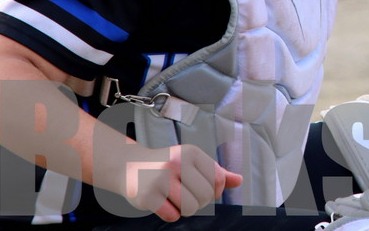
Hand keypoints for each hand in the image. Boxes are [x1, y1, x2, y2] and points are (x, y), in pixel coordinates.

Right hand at [122, 144, 242, 221]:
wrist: (129, 166)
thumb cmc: (166, 165)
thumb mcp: (191, 161)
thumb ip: (215, 171)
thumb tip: (239, 181)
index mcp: (191, 152)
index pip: (219, 179)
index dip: (216, 191)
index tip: (205, 190)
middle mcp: (176, 162)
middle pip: (206, 196)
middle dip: (200, 202)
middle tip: (187, 195)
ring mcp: (160, 178)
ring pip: (190, 207)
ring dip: (185, 209)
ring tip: (176, 199)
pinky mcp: (148, 195)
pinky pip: (172, 215)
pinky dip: (171, 214)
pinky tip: (163, 203)